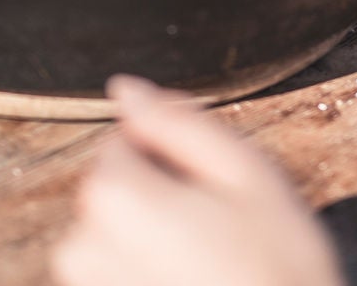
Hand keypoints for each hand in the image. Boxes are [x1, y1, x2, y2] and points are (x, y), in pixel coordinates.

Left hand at [50, 77, 343, 285]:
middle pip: (115, 191)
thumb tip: (126, 88)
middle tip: (218, 233)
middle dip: (158, 200)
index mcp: (113, 195)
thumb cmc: (278, 269)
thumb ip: (179, 123)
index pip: (122, 141)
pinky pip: (118, 276)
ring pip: (116, 237)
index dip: (172, 157)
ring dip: (152, 243)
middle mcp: (79, 246)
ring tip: (208, 267)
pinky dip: (149, 276)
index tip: (214, 192)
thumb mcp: (248, 175)